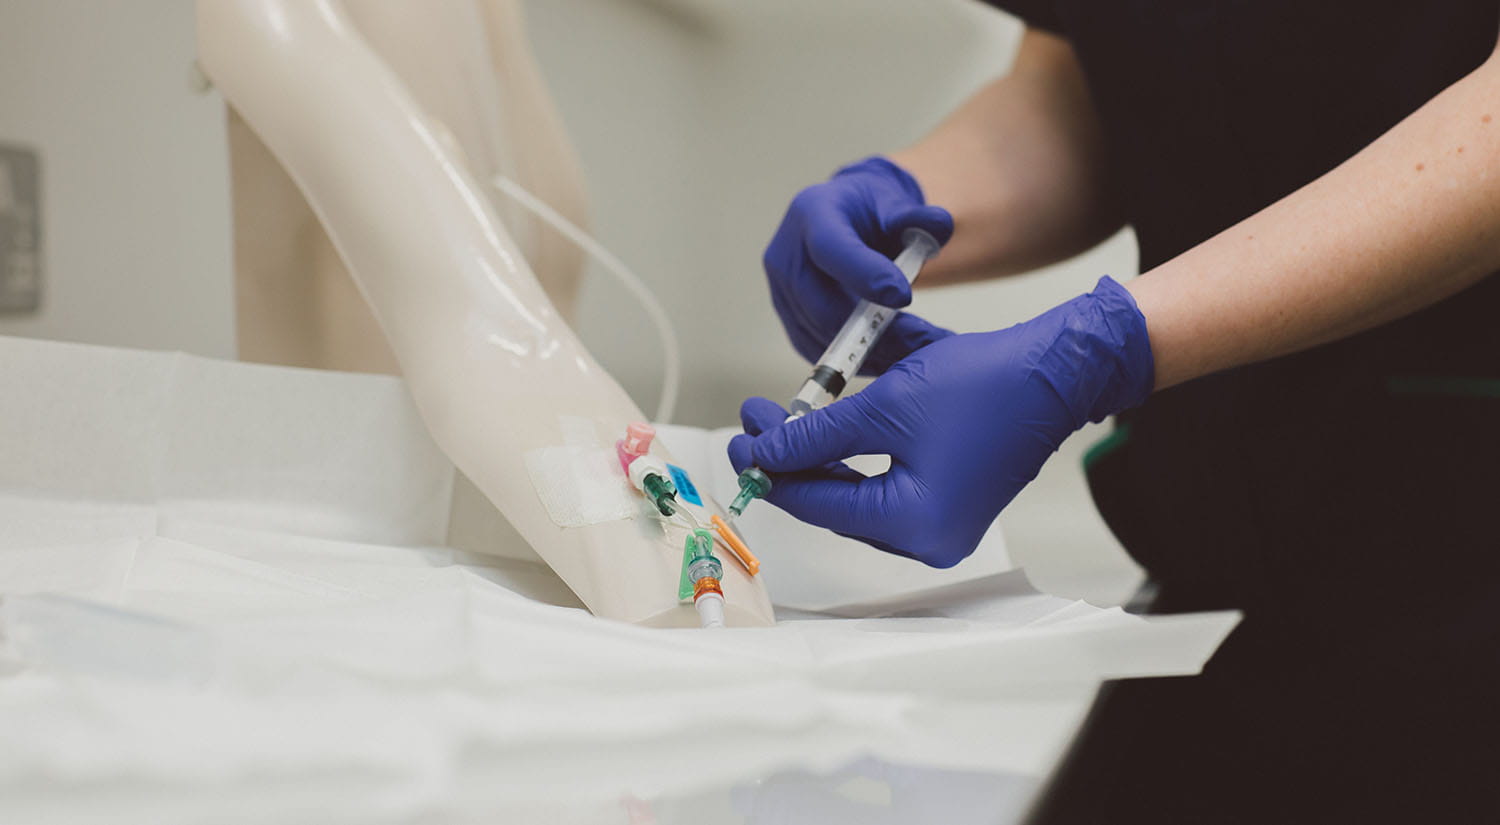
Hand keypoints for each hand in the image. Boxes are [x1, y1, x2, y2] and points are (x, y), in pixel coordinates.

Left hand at [729, 277, 1153, 566]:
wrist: (1055, 370)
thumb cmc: (984, 385)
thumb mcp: (884, 406)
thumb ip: (817, 434)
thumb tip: (765, 452)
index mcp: (914, 525)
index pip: (820, 504)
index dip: (773, 470)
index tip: (740, 439)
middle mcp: (928, 538)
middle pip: (836, 502)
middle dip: (793, 459)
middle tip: (756, 420)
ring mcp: (941, 523)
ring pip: (857, 494)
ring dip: (820, 455)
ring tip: (782, 419)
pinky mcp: (949, 501)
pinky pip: (885, 485)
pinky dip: (855, 457)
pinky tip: (825, 428)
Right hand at [764, 156, 955, 374]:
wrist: (846, 220)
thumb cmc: (871, 210)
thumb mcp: (897, 202)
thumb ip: (919, 215)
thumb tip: (940, 224)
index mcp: (813, 212)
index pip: (830, 249)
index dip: (863, 276)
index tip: (903, 297)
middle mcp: (787, 253)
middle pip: (821, 304)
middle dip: (874, 330)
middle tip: (922, 341)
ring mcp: (782, 289)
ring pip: (819, 333)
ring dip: (869, 351)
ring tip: (916, 352)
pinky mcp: (789, 316)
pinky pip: (816, 346)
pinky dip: (854, 358)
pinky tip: (891, 357)